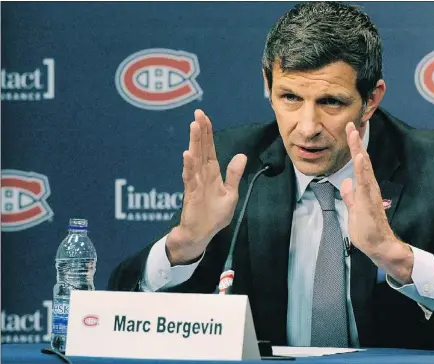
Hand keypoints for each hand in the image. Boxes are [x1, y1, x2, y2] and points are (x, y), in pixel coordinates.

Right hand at [166, 109, 246, 264]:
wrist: (200, 236)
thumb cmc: (214, 216)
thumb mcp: (230, 194)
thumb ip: (234, 175)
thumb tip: (242, 155)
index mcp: (212, 173)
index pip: (209, 148)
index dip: (207, 132)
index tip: (204, 116)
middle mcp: (202, 175)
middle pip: (201, 149)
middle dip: (200, 131)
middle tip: (198, 114)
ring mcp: (195, 183)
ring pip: (195, 159)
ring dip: (194, 143)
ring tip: (194, 127)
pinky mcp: (192, 195)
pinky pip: (190, 179)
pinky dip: (189, 167)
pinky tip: (187, 155)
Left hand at [340, 122, 412, 283]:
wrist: (379, 247)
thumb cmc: (368, 230)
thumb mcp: (354, 209)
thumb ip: (350, 196)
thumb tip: (346, 183)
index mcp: (365, 189)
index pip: (358, 165)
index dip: (354, 148)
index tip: (349, 132)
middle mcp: (369, 188)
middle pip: (363, 161)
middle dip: (356, 143)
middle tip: (351, 125)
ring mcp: (370, 194)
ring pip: (365, 168)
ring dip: (359, 151)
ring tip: (354, 135)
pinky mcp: (369, 202)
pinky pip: (366, 183)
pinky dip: (363, 169)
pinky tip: (360, 157)